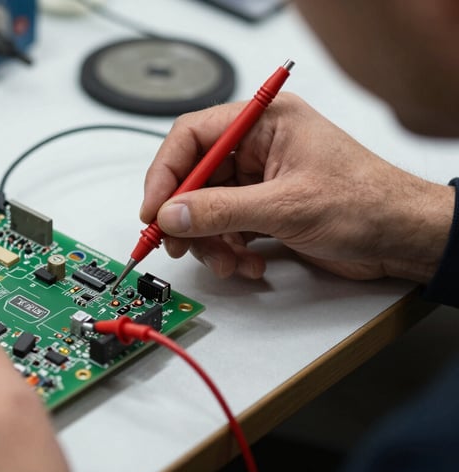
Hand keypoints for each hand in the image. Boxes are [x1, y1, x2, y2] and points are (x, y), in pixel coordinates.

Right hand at [141, 93, 453, 282]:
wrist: (402, 239)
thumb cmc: (366, 203)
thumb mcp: (287, 205)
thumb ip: (222, 210)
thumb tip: (173, 214)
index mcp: (264, 122)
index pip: (192, 136)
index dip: (165, 172)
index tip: (154, 209)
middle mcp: (258, 146)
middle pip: (195, 176)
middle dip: (187, 215)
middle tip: (177, 243)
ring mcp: (260, 179)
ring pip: (207, 208)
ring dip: (211, 241)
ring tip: (229, 262)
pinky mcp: (264, 209)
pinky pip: (226, 227)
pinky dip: (230, 250)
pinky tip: (249, 264)